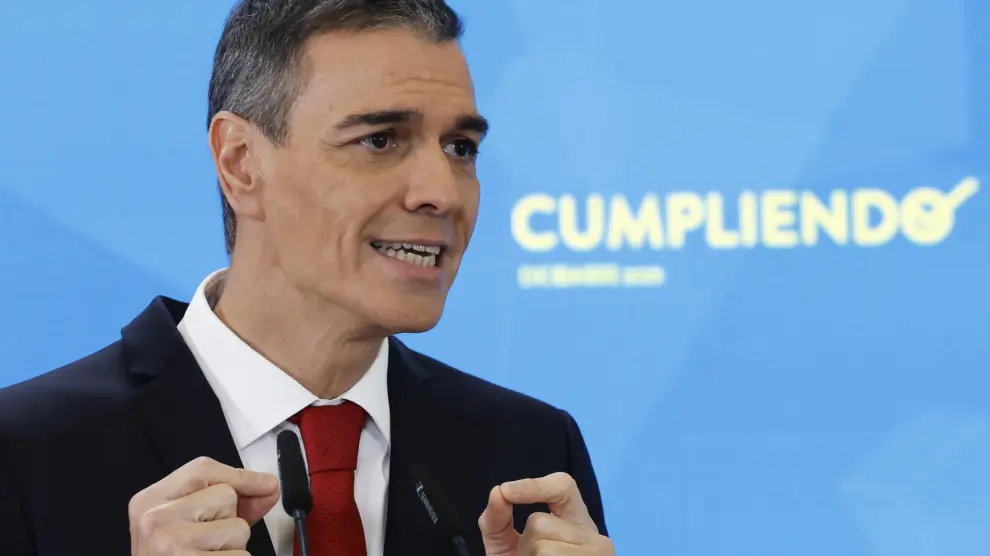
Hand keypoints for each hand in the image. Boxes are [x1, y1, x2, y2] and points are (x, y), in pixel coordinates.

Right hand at [128, 456, 279, 554]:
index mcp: (150, 501)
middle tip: (204, 539)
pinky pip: (241, 555)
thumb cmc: (169, 555)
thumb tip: (268, 487)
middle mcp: (157, 519)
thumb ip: (228, 500)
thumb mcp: (186, 520)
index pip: (202, 469)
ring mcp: (173, 543)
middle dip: (229, 518)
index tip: (261, 485)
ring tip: (207, 553)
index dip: (239, 476)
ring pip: (239, 529)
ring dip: (234, 545)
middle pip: (227, 496)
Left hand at [478, 472, 614, 555]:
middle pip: (540, 523)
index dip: (534, 485)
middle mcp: (595, 537)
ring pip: (543, 549)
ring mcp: (599, 555)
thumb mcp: (508, 548)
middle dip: (523, 548)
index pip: (563, 486)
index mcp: (575, 522)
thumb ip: (497, 522)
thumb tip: (497, 494)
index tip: (506, 491)